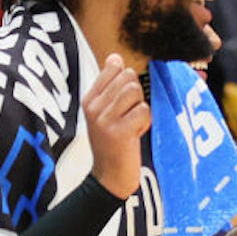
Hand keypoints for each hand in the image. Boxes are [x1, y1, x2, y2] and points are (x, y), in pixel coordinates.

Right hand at [84, 54, 149, 198]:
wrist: (109, 178)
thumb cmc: (112, 144)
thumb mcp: (104, 113)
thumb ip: (110, 86)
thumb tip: (115, 57)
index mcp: (89, 99)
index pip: (113, 67)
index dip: (127, 80)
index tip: (125, 101)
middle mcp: (94, 107)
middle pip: (128, 77)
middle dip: (137, 95)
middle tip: (130, 116)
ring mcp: (105, 119)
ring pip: (135, 91)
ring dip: (142, 107)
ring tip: (133, 123)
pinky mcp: (119, 132)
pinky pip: (143, 111)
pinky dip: (146, 122)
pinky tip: (136, 133)